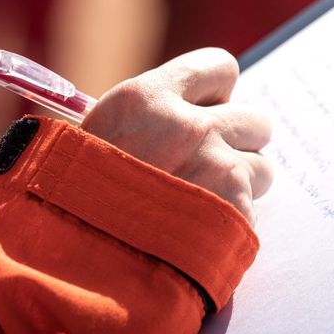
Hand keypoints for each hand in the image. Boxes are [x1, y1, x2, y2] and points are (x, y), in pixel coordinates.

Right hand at [82, 48, 273, 224]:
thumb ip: (145, 120)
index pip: (221, 67)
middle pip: (255, 120)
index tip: (205, 113)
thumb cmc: (71, 203)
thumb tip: (182, 116)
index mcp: (148, 99)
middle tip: (206, 168)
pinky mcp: (235, 213)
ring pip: (261, 168)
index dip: (217, 93)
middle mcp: (190, 126)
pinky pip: (252, 212)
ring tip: (201, 207)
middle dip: (237, 143)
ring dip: (239, 186)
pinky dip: (231, 225)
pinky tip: (198, 238)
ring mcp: (217, 170)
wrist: (74, 266)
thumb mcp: (93, 140)